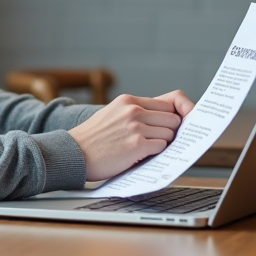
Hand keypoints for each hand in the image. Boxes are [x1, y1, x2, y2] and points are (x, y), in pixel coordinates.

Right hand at [68, 91, 194, 180]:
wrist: (73, 153)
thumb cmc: (93, 138)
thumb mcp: (113, 114)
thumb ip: (136, 113)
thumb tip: (166, 121)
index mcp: (128, 100)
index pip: (169, 102)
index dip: (177, 115)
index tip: (181, 124)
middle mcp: (133, 110)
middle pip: (173, 119)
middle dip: (169, 132)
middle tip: (159, 141)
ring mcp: (135, 126)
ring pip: (170, 134)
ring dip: (162, 144)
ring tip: (144, 149)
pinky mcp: (136, 144)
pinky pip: (162, 147)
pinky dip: (156, 153)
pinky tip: (141, 155)